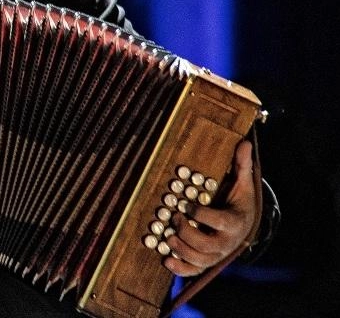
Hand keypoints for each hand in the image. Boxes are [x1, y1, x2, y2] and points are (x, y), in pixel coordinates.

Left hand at [164, 139, 257, 275]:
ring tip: (168, 237)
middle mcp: (227, 243)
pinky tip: (166, 260)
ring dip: (181, 250)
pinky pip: (195, 271)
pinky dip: (180, 269)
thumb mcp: (244, 184)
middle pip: (206, 244)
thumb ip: (242, 166)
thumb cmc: (240, 203)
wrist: (245, 226)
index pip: (218, 222)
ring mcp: (217, 255)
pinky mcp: (208, 262)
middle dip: (187, 232)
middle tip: (173, 218)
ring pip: (199, 259)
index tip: (186, 205)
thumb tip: (245, 142)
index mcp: (235, 223)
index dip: (201, 215)